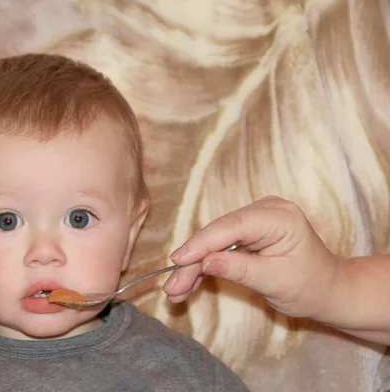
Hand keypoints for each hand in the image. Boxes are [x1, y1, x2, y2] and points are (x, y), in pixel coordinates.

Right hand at [163, 196, 340, 319]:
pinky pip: (219, 245)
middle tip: (172, 287)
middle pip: (217, 233)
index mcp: (279, 217)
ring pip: (213, 240)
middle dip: (193, 261)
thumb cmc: (310, 286)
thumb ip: (240, 269)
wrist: (328, 290)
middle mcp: (265, 210)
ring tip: (175, 291)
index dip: (201, 243)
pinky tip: (188, 283)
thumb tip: (205, 262)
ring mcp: (255, 218)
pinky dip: (205, 264)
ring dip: (194, 266)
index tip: (177, 260)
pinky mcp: (247, 230)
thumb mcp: (275, 282)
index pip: (231, 226)